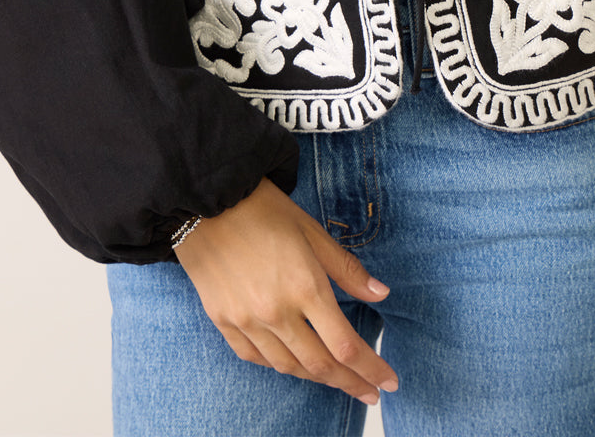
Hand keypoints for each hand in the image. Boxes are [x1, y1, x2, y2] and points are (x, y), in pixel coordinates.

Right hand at [173, 175, 398, 406]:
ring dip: (318, 379)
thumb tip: (381, 293)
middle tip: (370, 393)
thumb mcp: (312, 231)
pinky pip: (256, 358)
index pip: (345, 345)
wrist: (205, 200)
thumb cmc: (263, 209)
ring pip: (289, 367)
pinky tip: (294, 365)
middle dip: (351, 383)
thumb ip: (346, 268)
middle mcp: (276, 311)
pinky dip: (280, 366)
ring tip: (338, 380)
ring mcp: (247, 320)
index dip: (371, 369)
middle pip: (320, 365)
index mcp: (304, 286)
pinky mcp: (224, 322)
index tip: (389, 382)